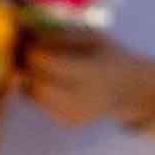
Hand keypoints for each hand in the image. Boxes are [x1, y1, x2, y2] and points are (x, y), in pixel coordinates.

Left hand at [16, 20, 154, 133]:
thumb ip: (60, 35)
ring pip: (33, 96)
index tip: (30, 40)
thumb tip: (26, 32)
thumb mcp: (91, 35)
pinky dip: (36, 90)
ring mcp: (75, 114)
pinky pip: (40, 105)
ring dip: (28, 78)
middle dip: (26, 66)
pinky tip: (46, 80)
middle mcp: (83, 98)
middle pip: (36, 83)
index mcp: (91, 71)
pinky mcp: (68, 122)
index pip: (46, 61)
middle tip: (26, 52)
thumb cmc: (108, 54)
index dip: (31, 49)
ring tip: (36, 65)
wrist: (129, 88)